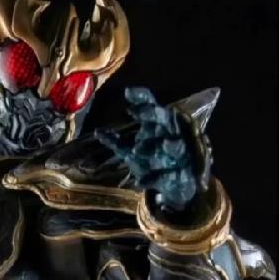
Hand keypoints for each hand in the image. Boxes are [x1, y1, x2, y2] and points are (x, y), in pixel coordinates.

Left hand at [96, 87, 211, 212]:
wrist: (177, 186)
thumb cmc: (153, 162)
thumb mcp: (131, 153)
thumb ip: (116, 142)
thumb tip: (98, 132)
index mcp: (158, 126)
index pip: (152, 106)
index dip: (142, 98)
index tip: (127, 93)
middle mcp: (172, 134)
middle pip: (167, 119)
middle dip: (155, 115)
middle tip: (143, 113)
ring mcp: (180, 154)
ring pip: (174, 145)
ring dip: (159, 145)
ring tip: (140, 149)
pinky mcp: (180, 175)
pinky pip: (168, 175)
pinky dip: (154, 178)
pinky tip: (139, 182)